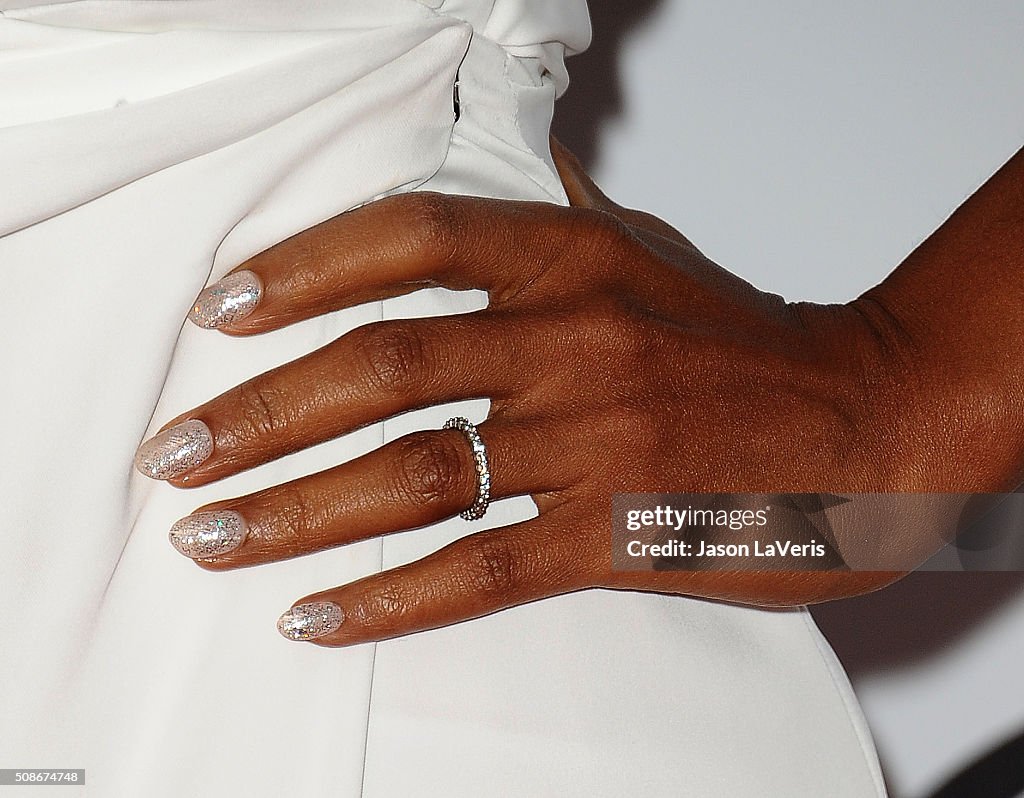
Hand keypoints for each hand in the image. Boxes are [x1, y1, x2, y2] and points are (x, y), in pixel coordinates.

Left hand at [136, 139, 928, 644]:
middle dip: (262, 414)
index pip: (410, 241)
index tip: (223, 312)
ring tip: (211, 533)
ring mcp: (596, 442)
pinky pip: (482, 568)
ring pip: (415, 475)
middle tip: (177, 452)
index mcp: (575, 260)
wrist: (861, 419)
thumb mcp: (646, 252)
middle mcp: (575, 341)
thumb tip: (485, 175)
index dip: (303, 269)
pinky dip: (391, 599)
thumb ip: (554, 218)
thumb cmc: (742, 340)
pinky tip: (318, 617)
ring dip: (296, 510)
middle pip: (383, 369)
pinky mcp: (617, 535)